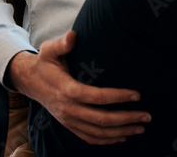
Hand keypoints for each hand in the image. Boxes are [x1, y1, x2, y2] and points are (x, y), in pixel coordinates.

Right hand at [7, 30, 150, 144]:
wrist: (29, 82)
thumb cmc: (44, 64)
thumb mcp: (49, 51)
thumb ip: (62, 44)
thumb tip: (73, 35)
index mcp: (68, 91)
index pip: (97, 97)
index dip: (118, 97)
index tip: (137, 95)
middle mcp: (69, 110)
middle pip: (102, 120)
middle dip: (127, 119)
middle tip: (147, 116)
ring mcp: (69, 121)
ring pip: (99, 133)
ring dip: (122, 132)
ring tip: (140, 128)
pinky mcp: (70, 126)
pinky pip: (90, 138)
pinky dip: (107, 141)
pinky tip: (122, 137)